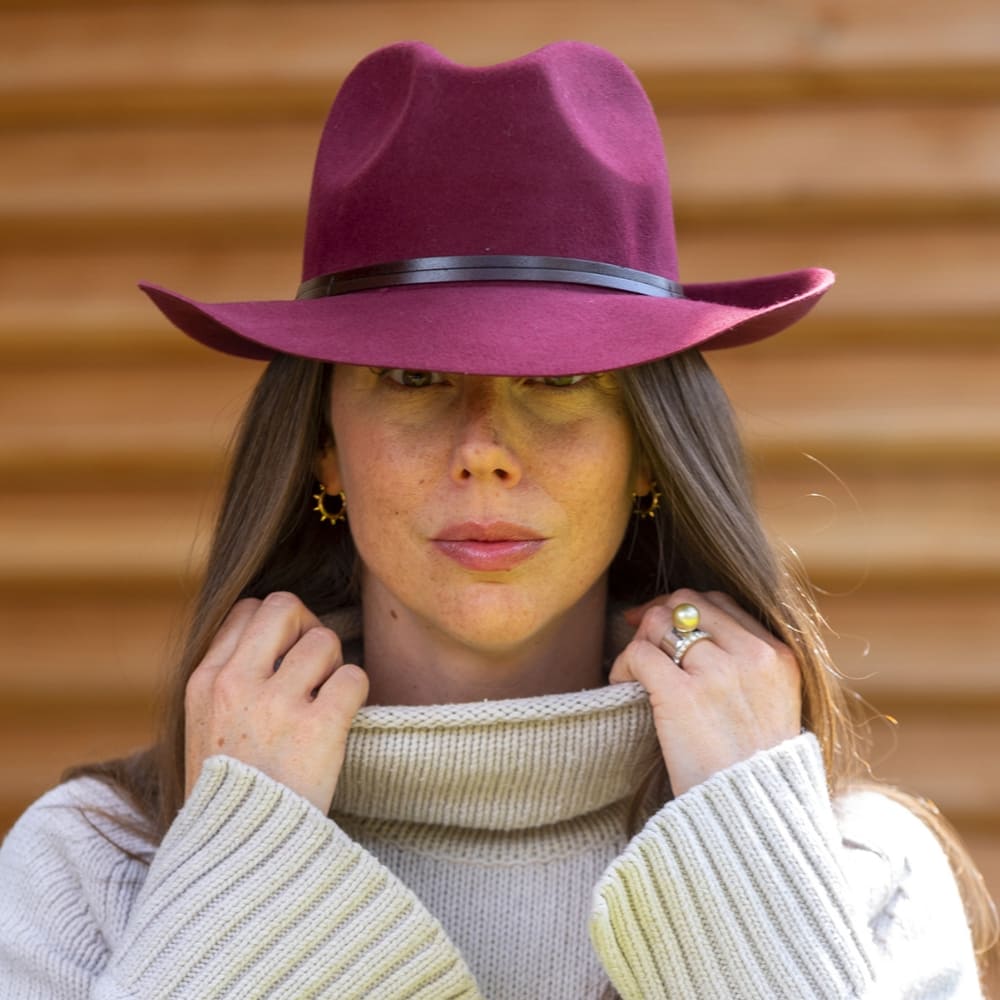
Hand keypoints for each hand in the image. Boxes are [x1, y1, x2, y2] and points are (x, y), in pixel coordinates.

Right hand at [184, 591, 368, 813]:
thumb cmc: (231, 792)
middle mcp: (235, 685)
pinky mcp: (317, 729)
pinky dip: (356, 694)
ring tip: (324, 703)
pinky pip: (353, 677)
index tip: (285, 656)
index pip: (247, 609)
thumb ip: (230, 681)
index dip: (277, 626)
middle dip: (308, 628)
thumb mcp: (205, 727)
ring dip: (334, 667)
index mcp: (204, 681)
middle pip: (286, 607)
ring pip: (324, 641)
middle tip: (314, 667)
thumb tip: (277, 635)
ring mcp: (275, 705)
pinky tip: (342, 720)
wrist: (239, 857)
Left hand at [610, 589, 801, 796]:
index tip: (663, 626)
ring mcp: (718, 672)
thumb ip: (743, 666)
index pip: (720, 604)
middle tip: (638, 638)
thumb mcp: (771, 706)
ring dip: (639, 643)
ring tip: (634, 673)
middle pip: (686, 604)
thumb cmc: (755, 771)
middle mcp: (752, 656)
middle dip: (657, 617)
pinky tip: (623, 687)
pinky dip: (623, 666)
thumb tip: (685, 627)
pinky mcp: (683, 695)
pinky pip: (640, 653)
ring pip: (659, 623)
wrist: (756, 820)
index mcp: (777, 655)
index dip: (684, 608)